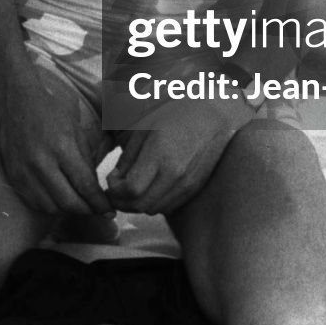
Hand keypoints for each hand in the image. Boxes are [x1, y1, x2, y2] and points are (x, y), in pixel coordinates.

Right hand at [0, 70, 109, 216]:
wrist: (15, 98)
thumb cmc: (51, 108)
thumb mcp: (76, 129)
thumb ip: (85, 160)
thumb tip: (94, 188)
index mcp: (62, 148)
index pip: (85, 186)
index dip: (100, 203)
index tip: (110, 211)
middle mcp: (41, 163)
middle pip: (69, 202)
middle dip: (87, 211)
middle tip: (97, 211)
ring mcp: (24, 171)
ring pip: (51, 207)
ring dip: (68, 210)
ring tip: (78, 204)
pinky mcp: (13, 175)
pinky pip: (33, 202)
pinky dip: (49, 206)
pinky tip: (58, 199)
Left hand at [105, 100, 241, 215]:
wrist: (214, 116)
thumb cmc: (175, 115)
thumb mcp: (144, 128)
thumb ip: (128, 157)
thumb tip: (116, 180)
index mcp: (159, 154)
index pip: (131, 190)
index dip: (115, 190)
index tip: (111, 178)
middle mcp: (175, 173)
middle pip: (140, 205)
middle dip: (122, 200)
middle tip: (115, 189)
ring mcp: (187, 183)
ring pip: (154, 209)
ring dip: (138, 203)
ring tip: (132, 187)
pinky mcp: (195, 188)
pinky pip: (169, 206)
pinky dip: (154, 202)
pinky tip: (151, 186)